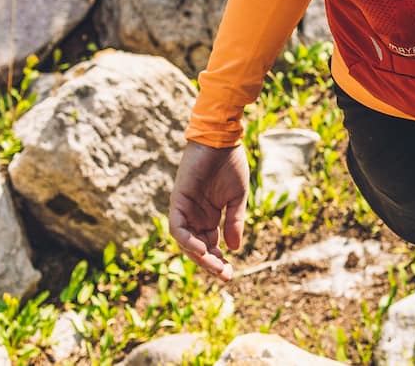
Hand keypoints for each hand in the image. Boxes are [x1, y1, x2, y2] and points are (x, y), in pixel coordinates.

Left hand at [169, 142, 248, 280]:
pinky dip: (187, 240)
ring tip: (215, 265)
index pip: (211, 247)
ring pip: (186, 243)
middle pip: (198, 249)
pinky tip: (202, 248)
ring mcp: (185, 210)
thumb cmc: (230, 163)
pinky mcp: (178, 201)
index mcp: (209, 217)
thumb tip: (234, 248)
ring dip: (199, 257)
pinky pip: (178, 228)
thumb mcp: (237, 197)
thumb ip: (234, 222)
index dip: (219, 261)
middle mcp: (195, 217)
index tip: (231, 273)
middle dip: (210, 264)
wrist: (221, 138)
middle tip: (226, 275)